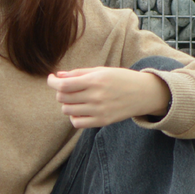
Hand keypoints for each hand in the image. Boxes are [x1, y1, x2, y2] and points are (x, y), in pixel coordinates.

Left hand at [47, 67, 170, 127]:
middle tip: (68, 88)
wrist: (144, 93)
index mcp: (96, 80)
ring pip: (67, 110)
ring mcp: (99, 110)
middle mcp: (96, 96)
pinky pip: (76, 122)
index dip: (52, 82)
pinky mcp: (102, 121)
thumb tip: (58, 76)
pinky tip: (80, 110)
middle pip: (63, 97)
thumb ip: (78, 73)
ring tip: (76, 99)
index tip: (51, 79)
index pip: (64, 85)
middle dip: (60, 92)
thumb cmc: (121, 79)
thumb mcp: (101, 71)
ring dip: (67, 104)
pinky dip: (73, 117)